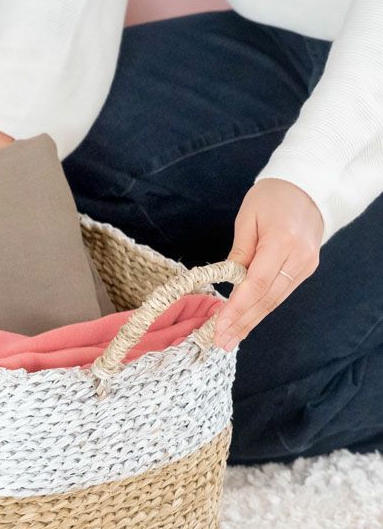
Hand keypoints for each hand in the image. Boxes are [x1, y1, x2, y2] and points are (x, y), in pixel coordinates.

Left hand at [214, 178, 323, 349]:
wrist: (308, 186)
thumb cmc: (271, 197)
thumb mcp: (247, 220)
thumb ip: (239, 253)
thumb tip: (229, 283)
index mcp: (282, 242)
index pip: (256, 284)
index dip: (237, 308)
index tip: (219, 326)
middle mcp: (299, 257)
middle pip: (266, 298)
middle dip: (242, 323)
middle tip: (220, 342)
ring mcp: (306, 265)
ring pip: (274, 300)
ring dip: (250, 322)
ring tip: (230, 339)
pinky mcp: (306, 268)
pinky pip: (280, 293)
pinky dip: (261, 309)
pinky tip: (246, 323)